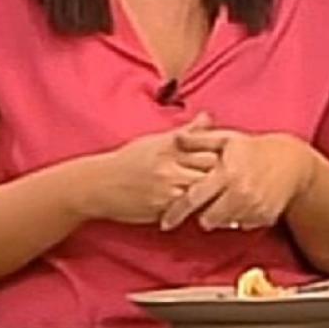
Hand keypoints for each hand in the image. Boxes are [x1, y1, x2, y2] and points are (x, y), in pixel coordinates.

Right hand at [72, 112, 219, 224]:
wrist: (98, 184)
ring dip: (210, 193)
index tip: (229, 158)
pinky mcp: (161, 209)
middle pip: (210, 168)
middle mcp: (169, 165)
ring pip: (202, 190)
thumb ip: (187, 132)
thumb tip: (208, 117)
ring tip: (218, 195)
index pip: (209, 146)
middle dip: (220, 173)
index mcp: (170, 144)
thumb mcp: (156, 140)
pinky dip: (195, 209)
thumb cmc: (129, 160)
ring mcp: (165, 188)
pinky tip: (202, 208)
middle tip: (230, 178)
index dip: (222, 153)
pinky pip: (187, 210)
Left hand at [158, 131, 316, 231]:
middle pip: (208, 218)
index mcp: (225, 172)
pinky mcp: (264, 217)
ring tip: (227, 199)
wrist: (293, 162)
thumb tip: (175, 138)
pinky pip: (243, 224)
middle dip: (202, 216)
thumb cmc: (256, 149)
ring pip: (225, 223)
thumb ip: (199, 140)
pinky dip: (239, 217)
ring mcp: (253, 207)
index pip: (193, 198)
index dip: (175, 212)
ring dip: (221, 216)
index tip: (164, 222)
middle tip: (206, 206)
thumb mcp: (228, 139)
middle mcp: (239, 192)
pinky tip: (245, 201)